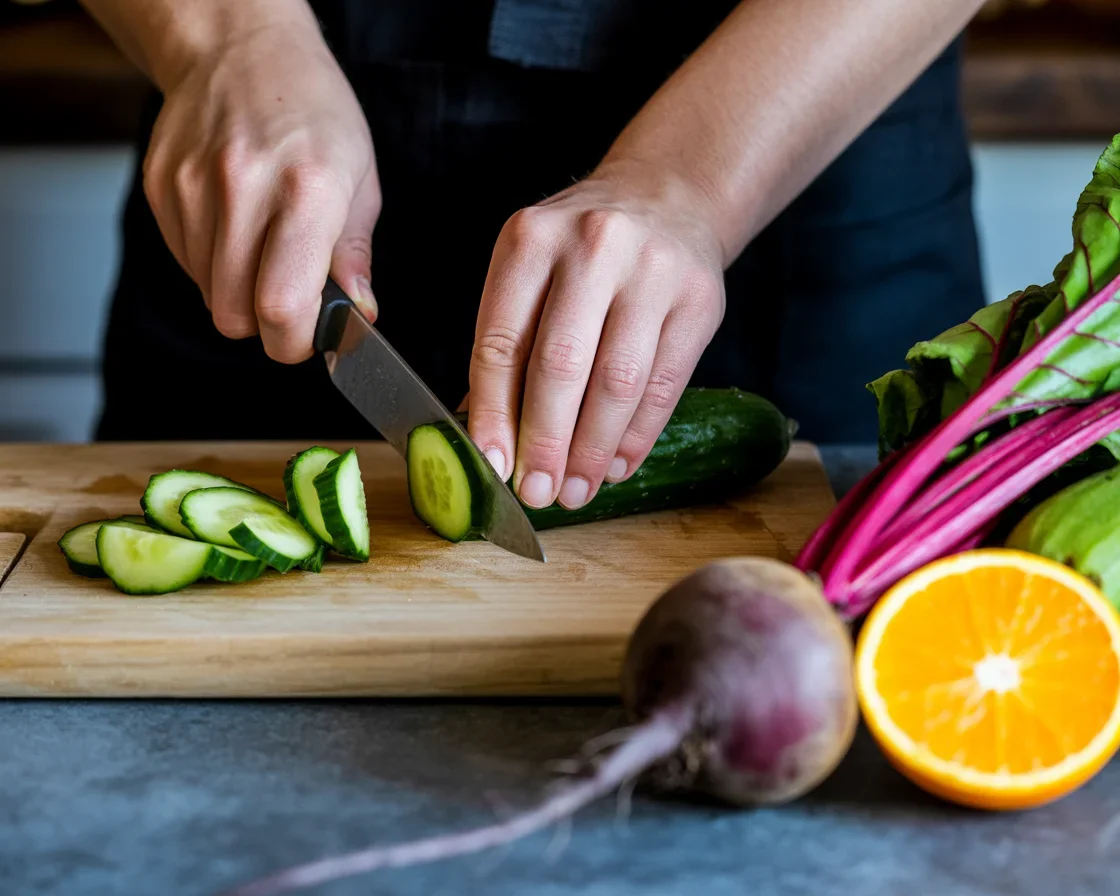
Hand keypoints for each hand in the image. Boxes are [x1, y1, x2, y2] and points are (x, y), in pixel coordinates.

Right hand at [142, 21, 380, 361]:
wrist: (241, 49)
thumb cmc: (314, 113)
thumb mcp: (360, 179)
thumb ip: (355, 256)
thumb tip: (358, 314)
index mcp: (308, 190)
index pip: (282, 306)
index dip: (294, 342)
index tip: (309, 337)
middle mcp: (244, 186)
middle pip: (235, 314)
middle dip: (267, 327)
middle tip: (290, 301)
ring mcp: (193, 186)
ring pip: (207, 294)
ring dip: (238, 293)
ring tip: (264, 250)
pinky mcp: (160, 186)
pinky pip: (185, 263)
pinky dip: (212, 264)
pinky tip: (235, 227)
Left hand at [467, 160, 725, 509]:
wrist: (667, 197)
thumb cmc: (582, 253)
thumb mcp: (532, 271)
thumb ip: (509, 344)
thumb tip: (486, 438)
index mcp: (530, 240)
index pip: (502, 341)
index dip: (493, 412)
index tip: (492, 466)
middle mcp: (592, 247)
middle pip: (561, 365)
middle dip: (545, 441)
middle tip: (537, 492)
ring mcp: (653, 270)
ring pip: (617, 381)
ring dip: (592, 449)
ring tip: (577, 489)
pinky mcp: (700, 300)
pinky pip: (665, 384)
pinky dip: (637, 435)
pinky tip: (616, 464)